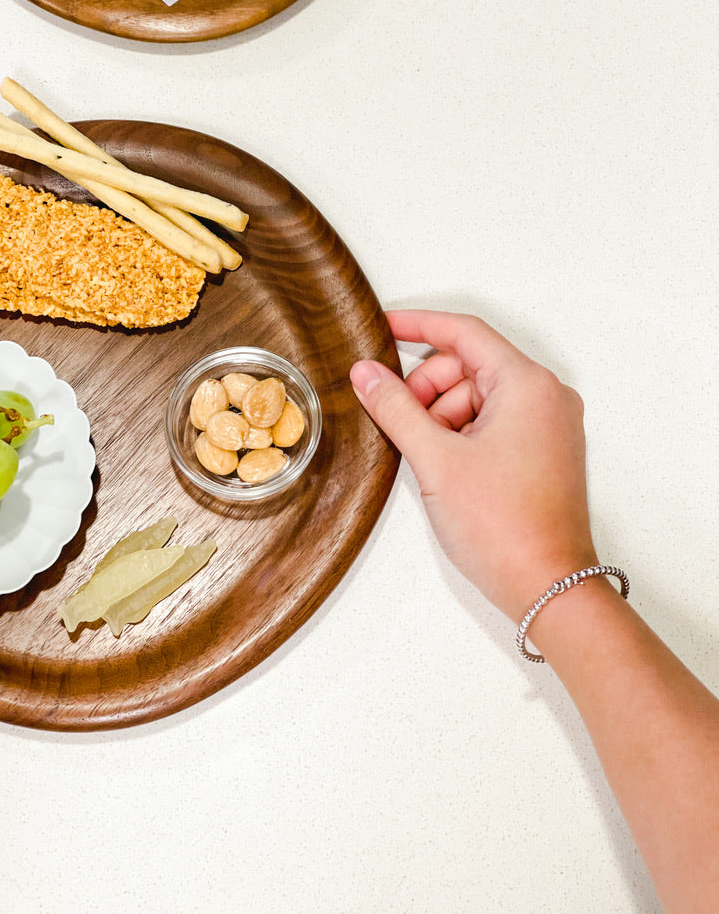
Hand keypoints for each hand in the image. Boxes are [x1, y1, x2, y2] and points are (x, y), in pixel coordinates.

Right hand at [350, 310, 597, 622]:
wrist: (548, 587)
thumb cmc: (502, 526)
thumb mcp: (435, 460)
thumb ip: (395, 408)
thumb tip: (365, 373)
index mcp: (528, 384)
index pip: (464, 332)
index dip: (417, 326)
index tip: (381, 328)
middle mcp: (546, 396)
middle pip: (469, 365)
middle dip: (427, 388)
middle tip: (399, 422)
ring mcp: (549, 425)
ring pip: (478, 396)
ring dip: (442, 416)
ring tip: (428, 458)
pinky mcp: (544, 452)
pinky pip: (494, 422)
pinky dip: (462, 433)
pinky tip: (444, 464)